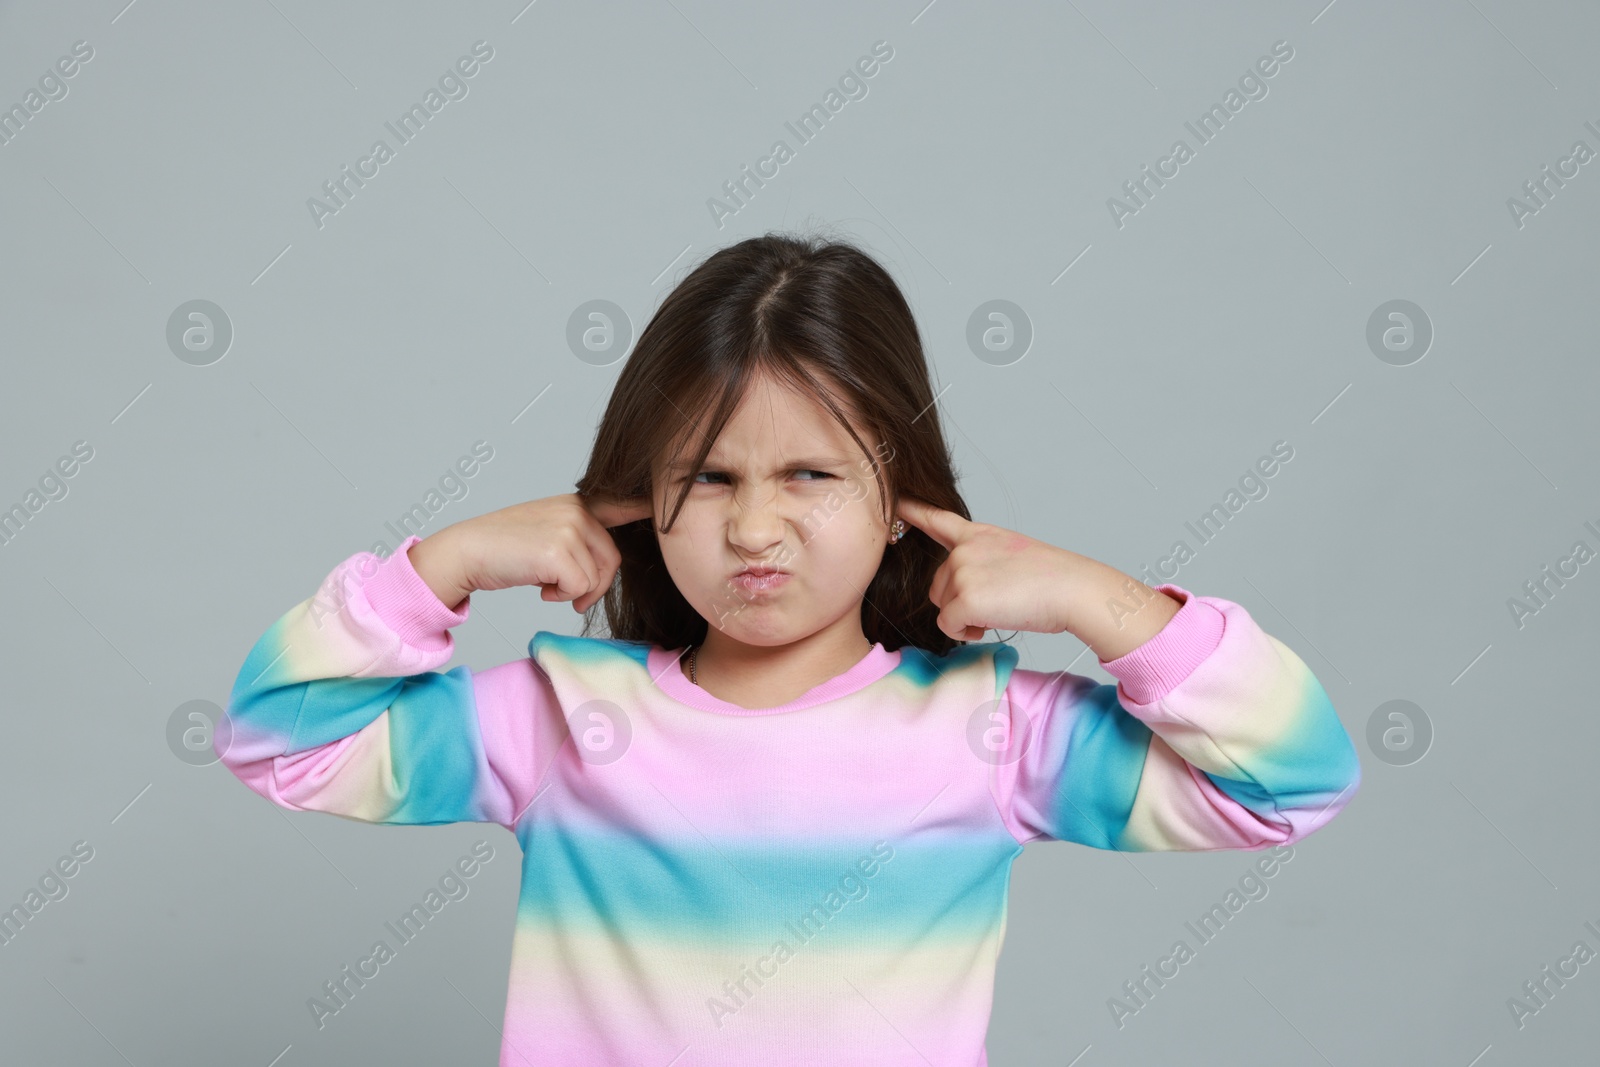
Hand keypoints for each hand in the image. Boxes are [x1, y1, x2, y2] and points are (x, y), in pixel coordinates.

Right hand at [433, 493, 652, 613]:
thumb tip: (612, 560)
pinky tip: (540, 587)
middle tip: (567, 592)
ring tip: (547, 584)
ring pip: (598, 578)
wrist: (467, 551)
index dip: (649, 506)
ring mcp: (569, 528)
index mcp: (577, 503)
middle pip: (613, 559)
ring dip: (575, 592)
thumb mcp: (549, 530)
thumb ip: (580, 537)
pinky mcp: (559, 551)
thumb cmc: (506, 548)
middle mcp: (577, 510)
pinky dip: (562, 597)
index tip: (668, 503)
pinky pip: (580, 588)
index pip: (623, 502)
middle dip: (595, 585)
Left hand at [895, 497, 1078, 640]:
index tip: (895, 501)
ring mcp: (963, 571)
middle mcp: (964, 549)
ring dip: (965, 617)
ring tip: (1000, 609)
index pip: (938, 519)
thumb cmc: (1052, 579)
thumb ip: (982, 561)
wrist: (1072, 589)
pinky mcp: (964, 598)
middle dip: (960, 601)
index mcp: (979, 535)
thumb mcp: (1012, 554)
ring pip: (942, 606)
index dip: (914, 511)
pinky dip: (967, 632)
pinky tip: (990, 623)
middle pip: (937, 585)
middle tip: (998, 601)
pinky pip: (949, 626)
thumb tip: (966, 588)